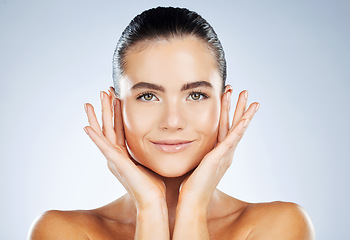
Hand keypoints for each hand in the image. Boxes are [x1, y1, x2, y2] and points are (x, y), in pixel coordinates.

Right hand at [83, 87, 165, 209]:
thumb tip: (162, 140)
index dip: (117, 113)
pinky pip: (103, 148)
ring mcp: (114, 160)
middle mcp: (116, 156)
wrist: (153, 201)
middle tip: (103, 91)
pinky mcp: (116, 164)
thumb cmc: (154, 185)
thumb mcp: (151, 162)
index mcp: (124, 155)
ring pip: (103, 134)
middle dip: (106, 109)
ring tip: (90, 102)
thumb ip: (150, 151)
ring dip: (97, 117)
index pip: (119, 129)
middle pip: (108, 127)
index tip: (117, 97)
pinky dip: (95, 138)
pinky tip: (87, 127)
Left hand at [178, 89, 259, 207]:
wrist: (192, 201)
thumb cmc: (190, 186)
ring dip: (241, 111)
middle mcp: (225, 153)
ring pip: (236, 128)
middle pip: (234, 125)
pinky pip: (232, 139)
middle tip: (242, 91)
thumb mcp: (193, 163)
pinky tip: (246, 117)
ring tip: (246, 95)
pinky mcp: (220, 158)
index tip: (228, 96)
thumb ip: (194, 151)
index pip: (225, 128)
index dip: (228, 112)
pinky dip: (240, 128)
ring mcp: (224, 155)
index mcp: (219, 153)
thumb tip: (182, 142)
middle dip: (238, 107)